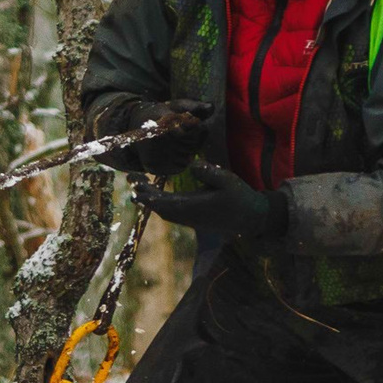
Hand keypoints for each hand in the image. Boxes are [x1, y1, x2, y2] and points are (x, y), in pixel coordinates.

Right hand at [95, 98, 211, 175]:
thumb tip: (212, 107)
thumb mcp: (176, 106)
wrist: (134, 128)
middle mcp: (158, 139)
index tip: (193, 123)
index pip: (197, 129)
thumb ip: (194, 106)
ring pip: (188, 157)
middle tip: (187, 133)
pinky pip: (179, 167)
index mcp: (164, 121)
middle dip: (196, 139)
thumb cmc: (160, 114)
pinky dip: (181, 161)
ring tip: (179, 142)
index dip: (200, 127)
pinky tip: (174, 152)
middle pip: (194, 144)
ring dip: (189, 151)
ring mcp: (155, 155)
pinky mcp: (154, 167)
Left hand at [134, 161, 290, 241]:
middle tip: (131, 178)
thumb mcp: (228, 181)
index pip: (163, 202)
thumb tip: (192, 163)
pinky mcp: (193, 218)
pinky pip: (170, 212)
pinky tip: (154, 194)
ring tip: (138, 184)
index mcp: (192, 207)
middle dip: (144, 193)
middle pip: (158, 206)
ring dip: (149, 198)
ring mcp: (189, 218)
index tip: (136, 182)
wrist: (251, 218)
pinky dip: (159, 202)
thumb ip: (210, 172)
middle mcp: (187, 215)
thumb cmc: (240, 198)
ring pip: (163, 210)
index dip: (147, 193)